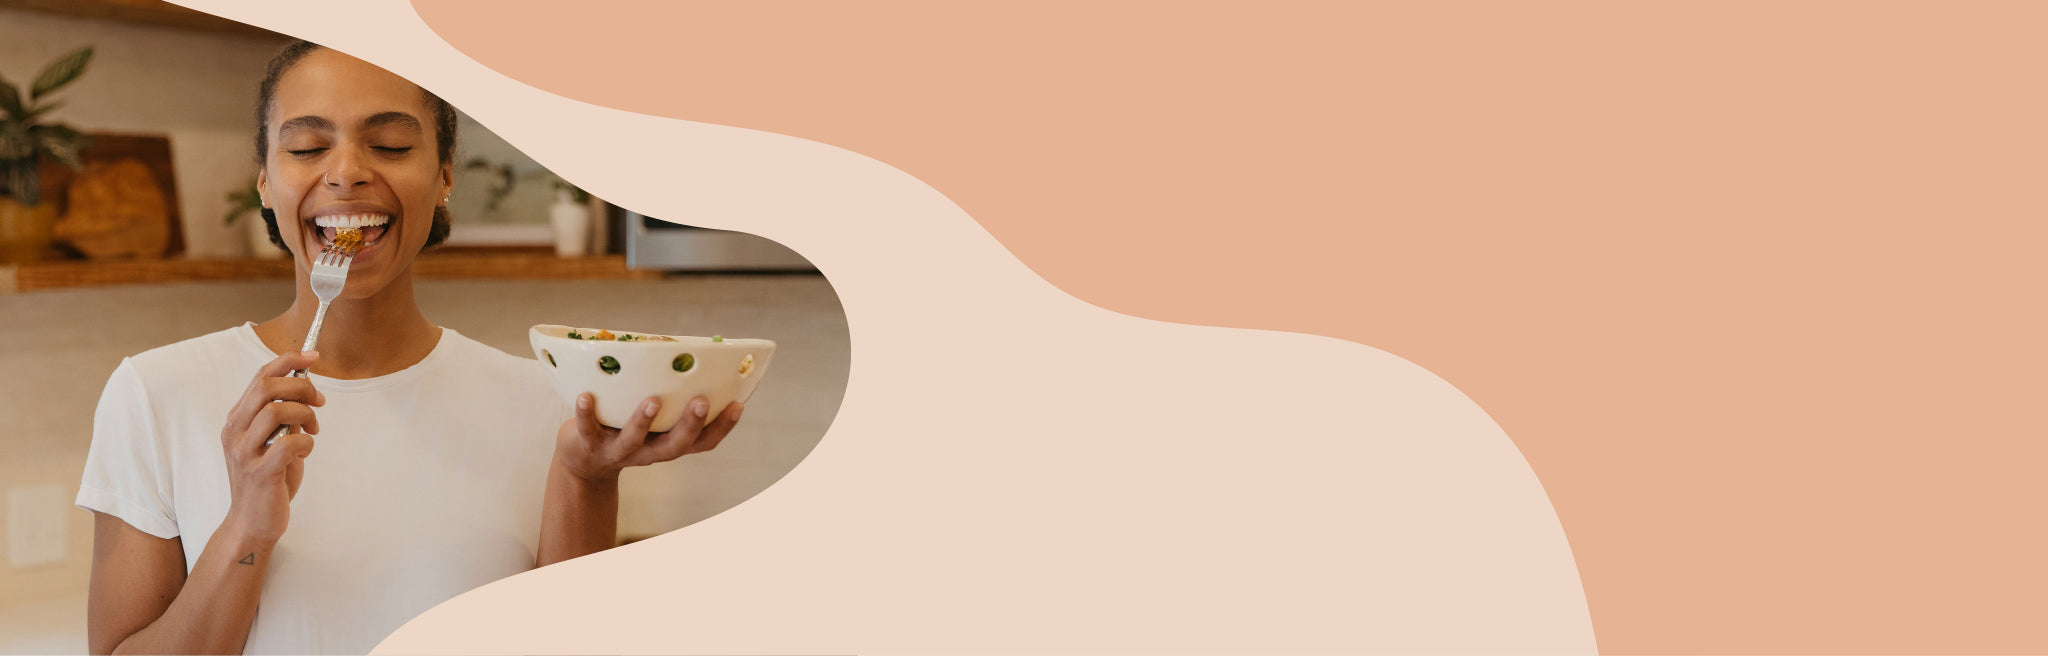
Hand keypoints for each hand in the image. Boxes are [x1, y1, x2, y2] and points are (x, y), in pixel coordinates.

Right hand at [219, 350, 322, 544]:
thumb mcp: (275, 441)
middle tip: (319, 401)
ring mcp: (244, 452)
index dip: (287, 360)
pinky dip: (306, 441)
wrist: (252, 523)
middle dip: (301, 386)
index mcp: (237, 420)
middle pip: (266, 387)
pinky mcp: (259, 472)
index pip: (259, 377)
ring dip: (304, 414)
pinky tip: (306, 450)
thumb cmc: (268, 479)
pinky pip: (289, 443)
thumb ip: (285, 417)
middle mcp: (235, 432)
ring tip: (313, 429)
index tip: (312, 356)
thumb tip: (307, 389)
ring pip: (275, 410)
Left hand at [554, 393, 743, 481]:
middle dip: (690, 425)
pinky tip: (586, 395)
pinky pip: (588, 429)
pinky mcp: (588, 444)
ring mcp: (618, 450)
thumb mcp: (651, 417)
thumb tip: (672, 343)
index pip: (703, 441)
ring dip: (643, 421)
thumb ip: (666, 391)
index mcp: (669, 442)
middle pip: (675, 445)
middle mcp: (649, 451)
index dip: (722, 427)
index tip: (737, 404)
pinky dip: (586, 413)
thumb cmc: (624, 425)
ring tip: (652, 400)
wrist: (583, 461)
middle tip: (701, 402)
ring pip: (634, 440)